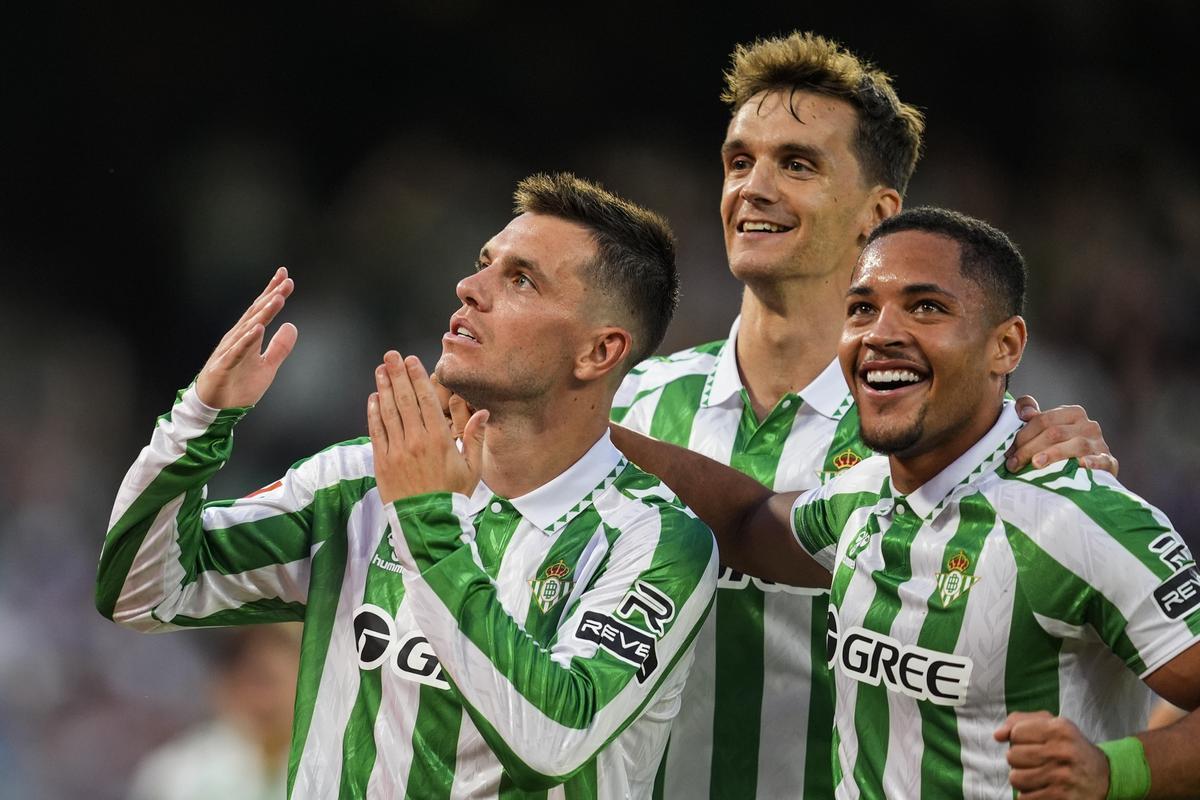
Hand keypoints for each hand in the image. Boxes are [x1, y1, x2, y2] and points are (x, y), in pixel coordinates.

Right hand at [195, 267, 297, 408]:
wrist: (215, 410)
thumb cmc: (238, 386)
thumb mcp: (267, 366)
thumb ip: (280, 347)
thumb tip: (292, 326)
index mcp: (247, 337)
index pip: (261, 311)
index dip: (273, 293)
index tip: (286, 278)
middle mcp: (237, 339)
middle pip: (256, 314)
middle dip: (271, 297)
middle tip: (286, 281)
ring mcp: (229, 351)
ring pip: (248, 329)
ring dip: (263, 313)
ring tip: (277, 298)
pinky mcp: (223, 367)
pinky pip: (237, 352)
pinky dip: (247, 340)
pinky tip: (257, 329)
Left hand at [368, 352, 488, 502]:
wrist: (428, 523)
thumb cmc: (453, 496)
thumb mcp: (473, 468)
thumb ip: (476, 437)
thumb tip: (483, 411)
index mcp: (439, 439)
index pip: (425, 400)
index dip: (417, 378)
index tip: (411, 361)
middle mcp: (416, 440)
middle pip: (404, 399)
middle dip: (397, 374)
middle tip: (391, 356)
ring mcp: (397, 450)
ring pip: (388, 412)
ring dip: (383, 388)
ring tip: (380, 370)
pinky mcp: (382, 462)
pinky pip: (376, 432)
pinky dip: (374, 413)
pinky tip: (374, 399)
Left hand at [994, 711, 1109, 798]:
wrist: (1104, 776)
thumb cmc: (1069, 746)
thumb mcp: (1051, 724)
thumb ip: (1020, 721)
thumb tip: (997, 736)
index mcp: (1059, 729)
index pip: (1016, 733)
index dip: (1019, 739)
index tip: (1032, 743)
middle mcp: (1061, 752)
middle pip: (1012, 756)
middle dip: (1018, 760)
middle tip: (1034, 761)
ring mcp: (1062, 777)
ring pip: (1016, 778)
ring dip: (1021, 778)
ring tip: (1035, 775)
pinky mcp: (1061, 798)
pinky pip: (1025, 798)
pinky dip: (1028, 795)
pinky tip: (1040, 788)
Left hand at [1007, 397, 1117, 475]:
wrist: (1090, 474)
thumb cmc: (1062, 449)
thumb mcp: (1048, 430)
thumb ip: (1033, 416)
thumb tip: (1024, 413)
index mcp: (1072, 413)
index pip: (1043, 420)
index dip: (1022, 436)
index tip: (1008, 453)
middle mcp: (1088, 425)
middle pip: (1054, 433)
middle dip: (1029, 448)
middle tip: (1013, 465)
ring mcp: (1100, 444)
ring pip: (1074, 445)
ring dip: (1052, 455)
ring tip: (1035, 464)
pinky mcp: (1110, 463)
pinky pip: (1102, 460)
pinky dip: (1092, 462)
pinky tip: (1082, 464)